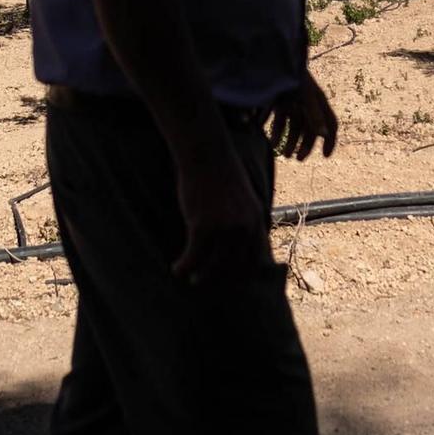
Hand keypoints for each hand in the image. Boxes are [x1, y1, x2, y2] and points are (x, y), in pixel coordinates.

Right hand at [171, 154, 268, 283]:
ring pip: (213, 267)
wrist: (206, 152)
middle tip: (204, 281)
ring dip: (200, 277)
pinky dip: (184, 267)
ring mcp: (225, 229)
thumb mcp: (242, 197)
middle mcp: (245, 228)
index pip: (255, 260)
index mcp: (257, 221)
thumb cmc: (220, 172)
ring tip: (190, 278)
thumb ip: (245, 220)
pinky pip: (193, 257)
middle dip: (219, 279)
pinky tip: (176, 268)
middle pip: (234, 268)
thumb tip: (239, 242)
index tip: (228, 281)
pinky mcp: (203, 226)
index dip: (241, 274)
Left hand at [265, 72, 338, 160]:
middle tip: (297, 159)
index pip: (331, 124)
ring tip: (281, 153)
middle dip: (304, 146)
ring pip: (293, 127)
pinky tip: (269, 142)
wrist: (273, 59)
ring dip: (289, 142)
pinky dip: (275, 131)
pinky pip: (278, 120)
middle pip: (310, 130)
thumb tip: (324, 134)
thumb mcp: (305, 96)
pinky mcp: (278, 101)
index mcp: (318, 102)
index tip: (325, 156)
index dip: (330, 141)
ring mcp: (292, 102)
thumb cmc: (294, 76)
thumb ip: (314, 115)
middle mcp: (307, 104)